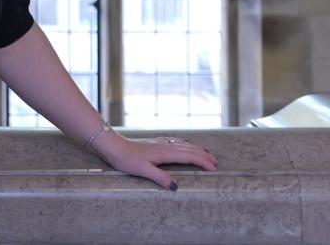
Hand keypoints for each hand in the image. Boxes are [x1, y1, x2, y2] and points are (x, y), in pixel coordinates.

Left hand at [96, 132, 217, 190]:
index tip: (213, 167)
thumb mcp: (142, 170)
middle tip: (215, 162)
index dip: (202, 161)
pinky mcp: (155, 142)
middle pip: (188, 149)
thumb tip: (176, 186)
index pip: (188, 156)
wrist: (114, 146)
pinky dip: (185, 144)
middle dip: (202, 155)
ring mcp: (159, 142)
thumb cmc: (127, 159)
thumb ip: (159, 177)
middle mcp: (164, 145)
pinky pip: (175, 142)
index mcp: (164, 152)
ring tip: (205, 153)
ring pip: (182, 145)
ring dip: (195, 149)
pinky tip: (184, 144)